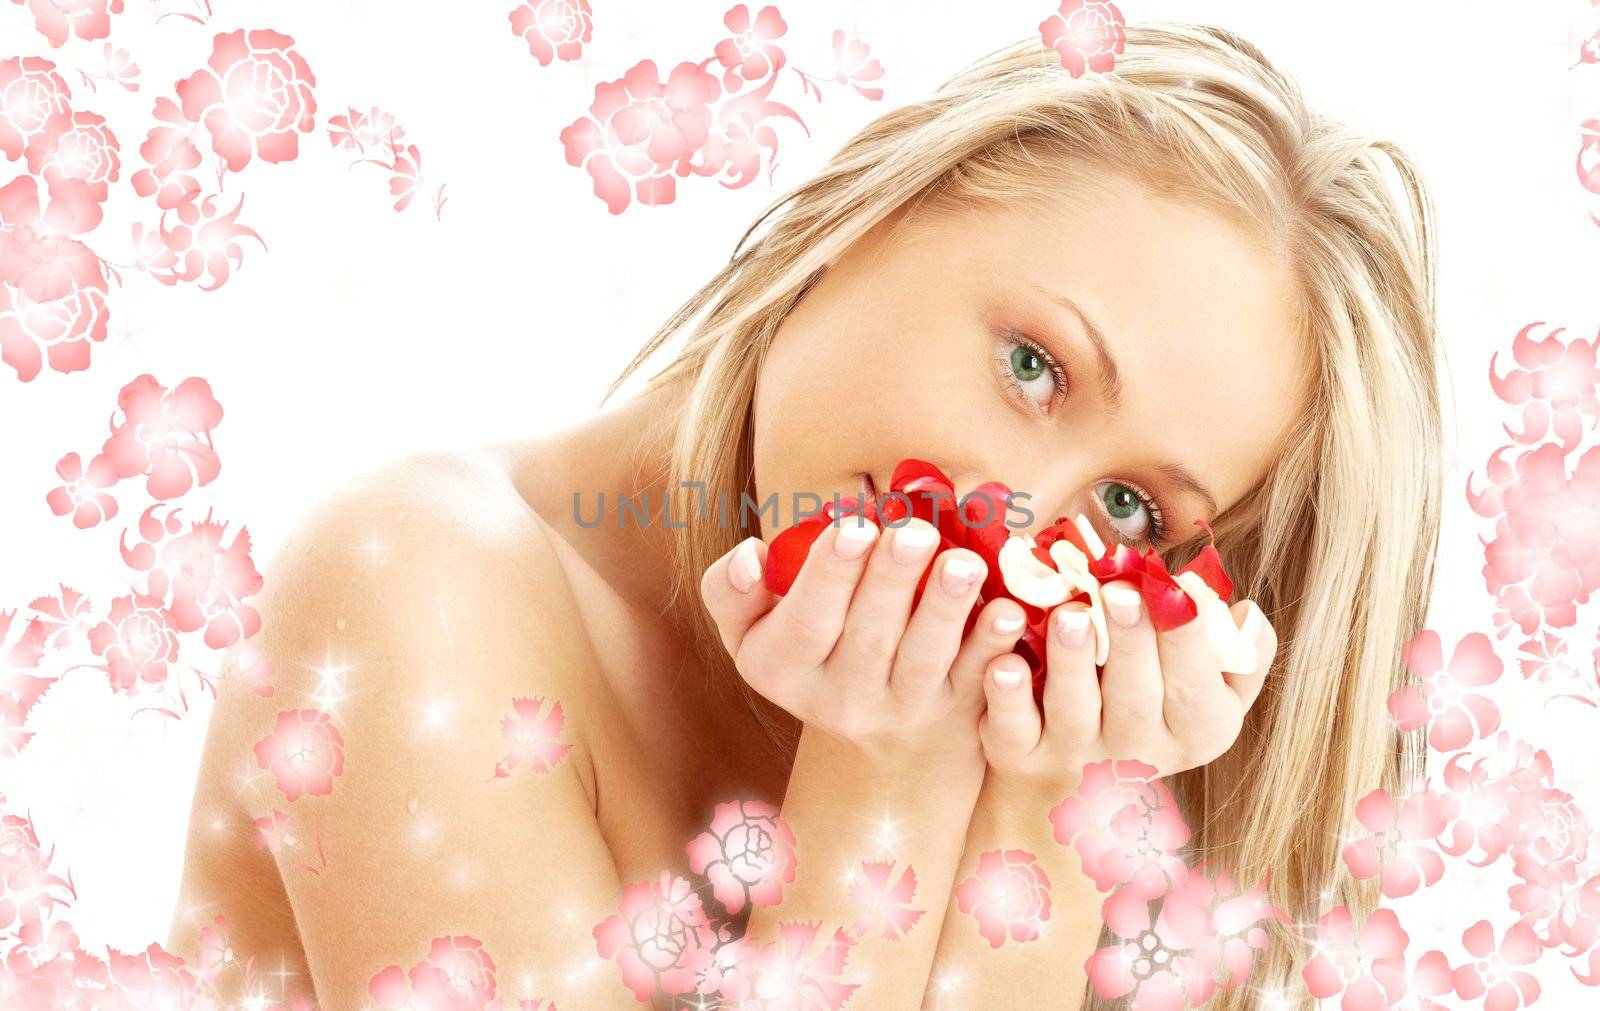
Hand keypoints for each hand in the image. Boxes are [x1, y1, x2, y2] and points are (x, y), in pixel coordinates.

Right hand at [700, 517, 1035, 775]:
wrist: (872, 739)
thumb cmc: (809, 649)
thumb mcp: (751, 631)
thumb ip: (732, 591)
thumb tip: (749, 554)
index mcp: (783, 669)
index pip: (805, 623)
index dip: (830, 576)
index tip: (853, 528)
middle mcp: (841, 698)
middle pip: (869, 638)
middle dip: (892, 581)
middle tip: (914, 532)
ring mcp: (903, 709)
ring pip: (925, 658)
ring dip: (946, 608)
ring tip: (963, 562)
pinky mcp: (955, 711)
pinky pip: (976, 678)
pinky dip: (994, 645)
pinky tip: (1010, 610)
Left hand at [977, 579, 1277, 800]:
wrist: (1084, 787)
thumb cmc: (1157, 708)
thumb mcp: (1213, 694)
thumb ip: (1238, 654)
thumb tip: (1244, 613)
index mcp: (1194, 730)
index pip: (1198, 690)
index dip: (1187, 640)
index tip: (1176, 590)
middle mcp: (1137, 750)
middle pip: (1136, 699)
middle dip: (1130, 642)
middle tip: (1118, 590)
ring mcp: (1074, 755)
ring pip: (1074, 710)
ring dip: (1070, 661)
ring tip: (1068, 616)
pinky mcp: (1020, 754)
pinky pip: (1013, 728)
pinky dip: (1008, 697)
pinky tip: (1005, 662)